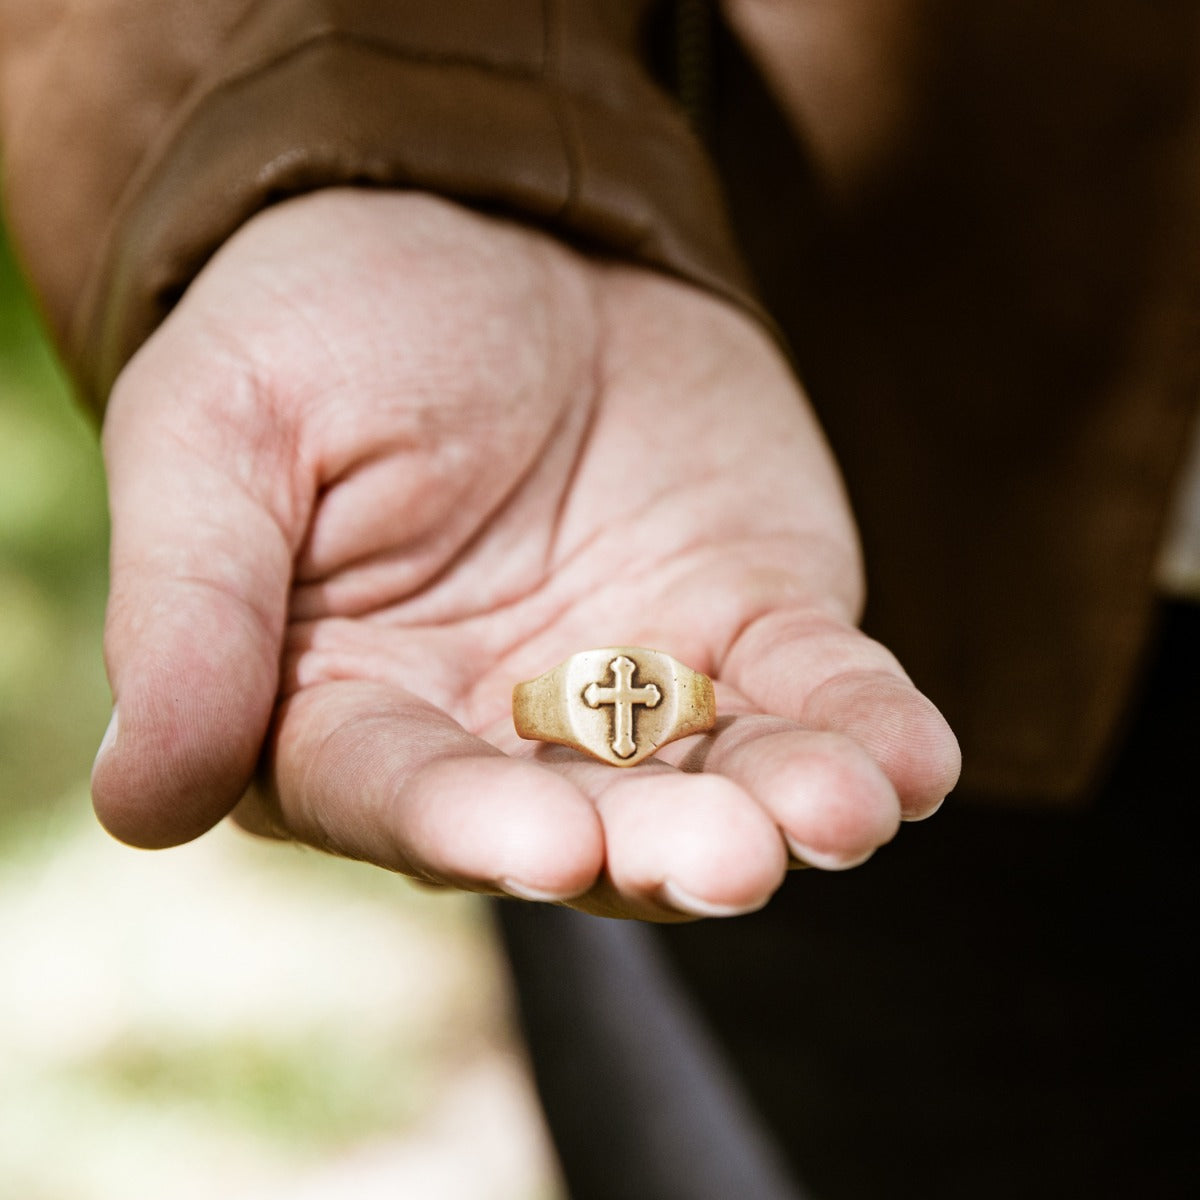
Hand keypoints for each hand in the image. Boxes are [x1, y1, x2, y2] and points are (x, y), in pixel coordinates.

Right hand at [91, 190, 958, 919]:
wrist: (485, 225)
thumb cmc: (324, 324)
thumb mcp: (220, 433)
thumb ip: (187, 614)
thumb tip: (137, 805)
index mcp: (351, 705)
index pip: (400, 793)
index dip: (470, 824)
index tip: (544, 841)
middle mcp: (501, 728)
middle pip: (580, 821)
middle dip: (655, 845)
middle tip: (727, 856)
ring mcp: (639, 686)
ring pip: (714, 779)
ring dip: (785, 807)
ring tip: (846, 811)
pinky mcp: (748, 623)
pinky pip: (813, 690)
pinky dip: (863, 727)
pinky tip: (911, 761)